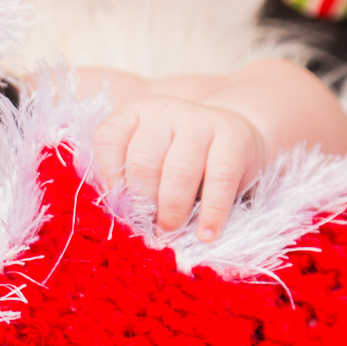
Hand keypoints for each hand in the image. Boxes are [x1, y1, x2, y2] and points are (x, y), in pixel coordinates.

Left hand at [93, 95, 265, 240]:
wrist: (237, 137)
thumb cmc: (181, 157)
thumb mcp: (153, 158)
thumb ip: (133, 180)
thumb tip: (124, 221)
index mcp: (136, 113)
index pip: (109, 138)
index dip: (109, 175)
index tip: (118, 205)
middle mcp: (165, 112)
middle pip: (143, 161)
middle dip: (143, 203)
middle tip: (148, 228)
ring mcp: (201, 121)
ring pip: (179, 171)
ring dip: (172, 210)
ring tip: (171, 232)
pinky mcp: (235, 138)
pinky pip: (220, 180)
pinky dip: (212, 212)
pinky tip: (207, 234)